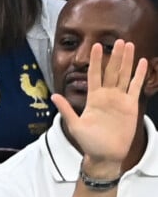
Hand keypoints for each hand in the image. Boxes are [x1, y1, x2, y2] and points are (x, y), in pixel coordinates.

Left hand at [51, 39, 146, 172]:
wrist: (105, 155)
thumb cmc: (89, 143)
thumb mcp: (75, 126)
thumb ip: (66, 110)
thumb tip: (54, 96)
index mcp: (93, 98)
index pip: (94, 75)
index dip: (96, 61)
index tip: (96, 46)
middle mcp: (106, 96)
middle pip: (111, 71)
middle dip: (115, 56)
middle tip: (119, 41)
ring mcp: (119, 99)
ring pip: (124, 75)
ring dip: (127, 61)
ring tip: (129, 45)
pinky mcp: (130, 105)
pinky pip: (135, 87)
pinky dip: (139, 75)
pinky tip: (142, 62)